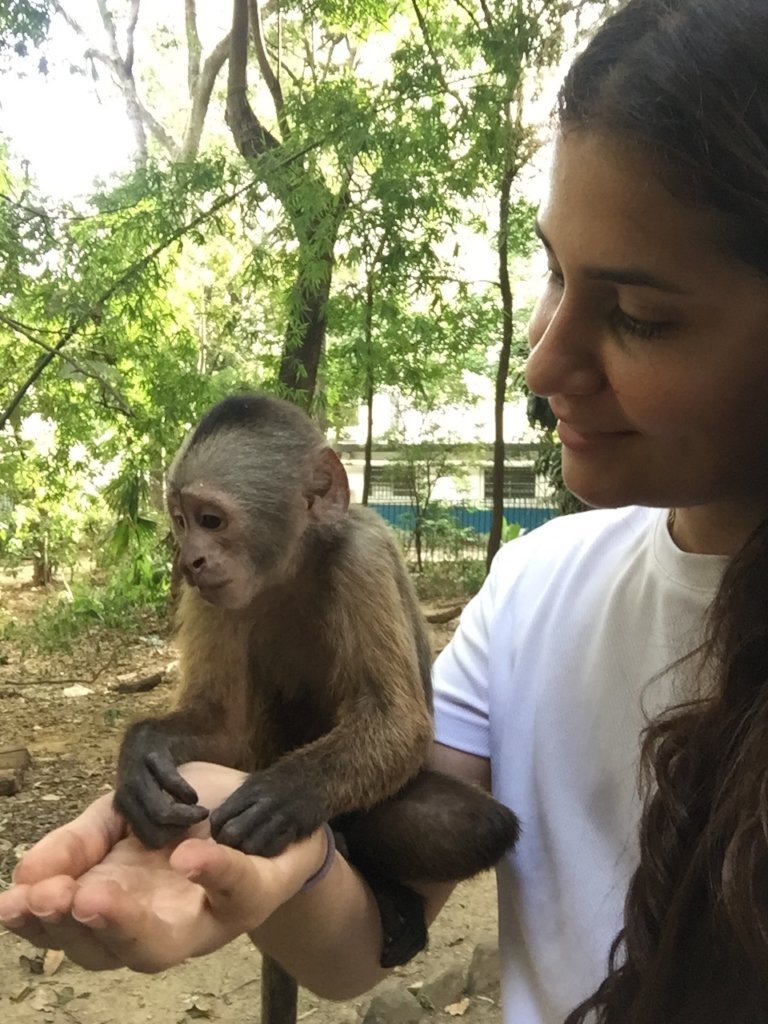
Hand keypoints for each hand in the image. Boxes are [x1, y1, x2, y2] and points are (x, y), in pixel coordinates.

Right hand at [0, 763, 329, 971]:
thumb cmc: (191, 818)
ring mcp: (207, 917)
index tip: (10, 903)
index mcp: (119, 905)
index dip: (38, 921)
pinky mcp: (254, 893)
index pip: (69, 928)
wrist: (266, 806)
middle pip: (110, 952)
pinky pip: (234, 887)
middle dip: (75, 930)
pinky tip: (187, 857)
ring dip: (126, 923)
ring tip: (94, 895)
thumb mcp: (125, 814)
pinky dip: (213, 872)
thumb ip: (80, 842)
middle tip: (50, 901)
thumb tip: (27, 873)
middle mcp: (158, 925)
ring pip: (163, 944)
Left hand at [210, 766, 322, 855]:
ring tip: (250, 855)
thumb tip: (213, 821)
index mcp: (249, 790)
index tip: (220, 838)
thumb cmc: (284, 782)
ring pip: (251, 845)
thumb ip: (238, 801)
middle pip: (232, 833)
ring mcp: (282, 813)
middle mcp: (263, 801)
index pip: (218, 818)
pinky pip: (275, 847)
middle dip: (228, 847)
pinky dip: (268, 852)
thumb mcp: (258, 783)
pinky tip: (270, 851)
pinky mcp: (298, 825)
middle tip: (233, 852)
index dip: (216, 832)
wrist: (322, 773)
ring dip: (247, 854)